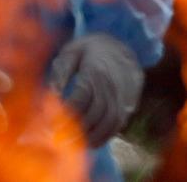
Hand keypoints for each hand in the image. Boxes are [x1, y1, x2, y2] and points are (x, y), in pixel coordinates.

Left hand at [48, 33, 143, 147]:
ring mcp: (127, 89)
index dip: (67, 115)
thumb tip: (53, 94)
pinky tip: (95, 140)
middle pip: (98, 112)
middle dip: (79, 130)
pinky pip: (123, 119)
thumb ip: (60, 72)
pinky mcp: (133, 96)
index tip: (52, 128)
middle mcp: (113, 80)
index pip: (81, 97)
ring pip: (113, 119)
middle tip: (61, 143)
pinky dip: (109, 133)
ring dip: (96, 136)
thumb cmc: (88, 49)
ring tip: (79, 146)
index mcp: (95, 69)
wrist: (119, 40)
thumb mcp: (70, 52)